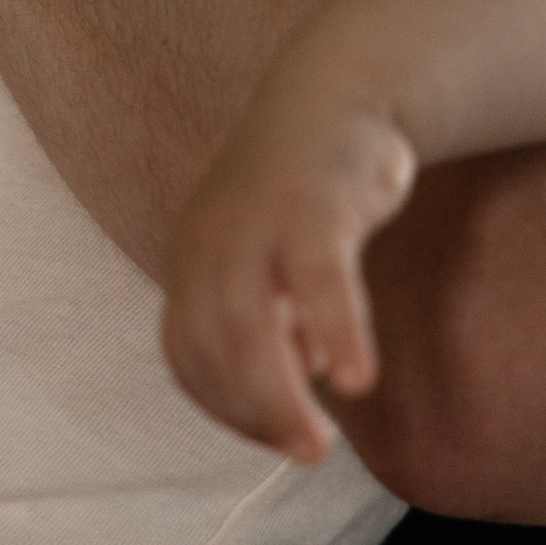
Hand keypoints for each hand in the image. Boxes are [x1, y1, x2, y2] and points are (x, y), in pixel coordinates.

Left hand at [162, 95, 417, 462]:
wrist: (335, 91)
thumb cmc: (305, 191)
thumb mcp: (269, 258)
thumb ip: (272, 320)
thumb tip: (298, 383)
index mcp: (191, 259)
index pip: (188, 355)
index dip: (226, 407)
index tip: (274, 437)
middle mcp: (210, 241)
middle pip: (212, 345)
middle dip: (253, 411)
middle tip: (304, 453)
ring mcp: (257, 221)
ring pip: (251, 323)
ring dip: (281, 393)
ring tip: (318, 440)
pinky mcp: (314, 204)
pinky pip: (318, 281)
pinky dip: (334, 333)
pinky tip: (357, 380)